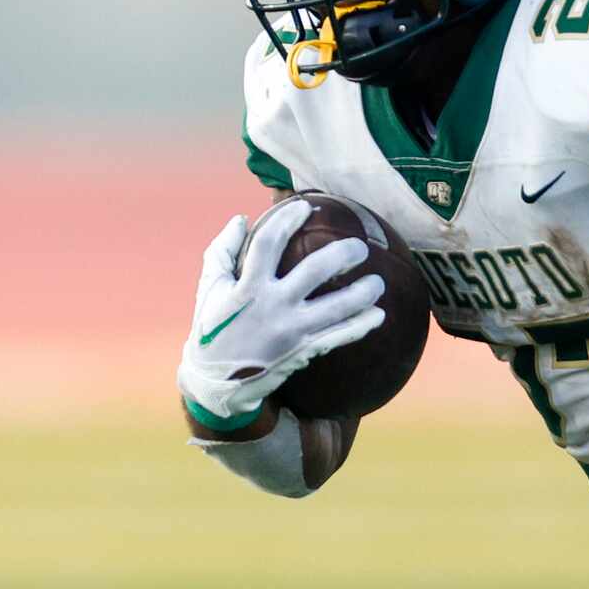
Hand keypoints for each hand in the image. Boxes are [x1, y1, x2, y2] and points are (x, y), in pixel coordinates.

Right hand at [176, 209, 384, 423]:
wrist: (217, 381)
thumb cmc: (214, 326)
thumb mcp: (210, 287)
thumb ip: (223, 250)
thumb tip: (242, 218)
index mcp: (246, 286)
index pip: (269, 243)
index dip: (289, 220)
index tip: (306, 207)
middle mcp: (272, 306)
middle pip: (315, 271)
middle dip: (343, 254)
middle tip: (360, 247)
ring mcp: (291, 331)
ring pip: (337, 307)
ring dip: (363, 292)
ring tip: (379, 282)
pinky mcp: (303, 351)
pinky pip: (340, 336)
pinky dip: (362, 325)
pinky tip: (378, 314)